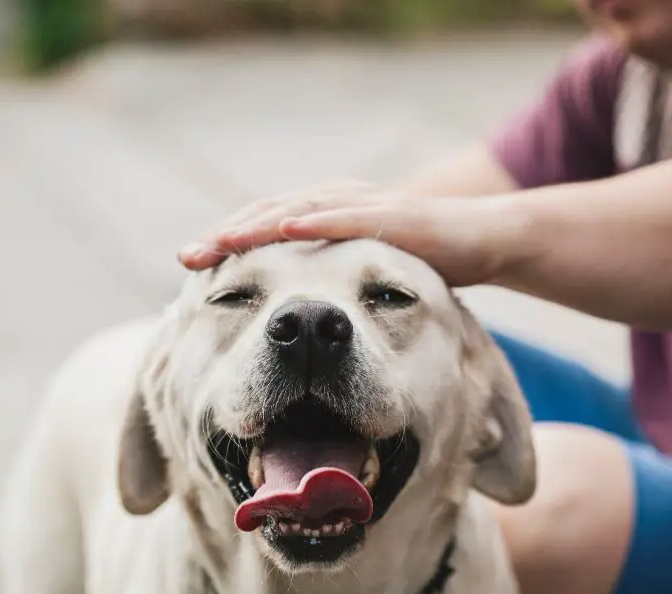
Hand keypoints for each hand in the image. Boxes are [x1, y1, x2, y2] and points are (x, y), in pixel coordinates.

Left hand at [177, 180, 521, 286]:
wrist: (484, 241)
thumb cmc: (421, 260)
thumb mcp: (363, 275)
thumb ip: (328, 282)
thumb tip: (288, 313)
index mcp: (325, 214)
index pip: (264, 226)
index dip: (226, 244)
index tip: (189, 266)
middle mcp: (337, 201)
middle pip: (269, 214)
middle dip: (226, 235)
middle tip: (186, 257)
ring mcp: (364, 204)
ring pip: (299, 209)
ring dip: (257, 225)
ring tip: (220, 241)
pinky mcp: (395, 214)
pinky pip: (349, 215)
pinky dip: (316, 218)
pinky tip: (286, 226)